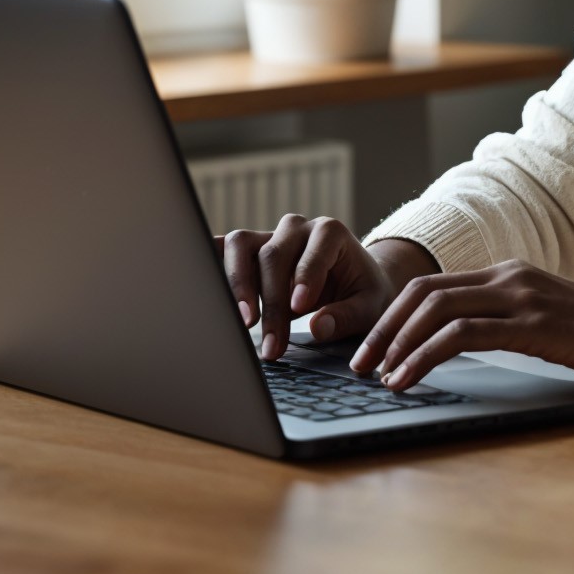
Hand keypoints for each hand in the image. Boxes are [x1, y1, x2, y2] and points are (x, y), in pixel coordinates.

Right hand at [216, 216, 436, 359]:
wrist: (354, 280)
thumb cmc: (362, 292)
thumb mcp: (370, 306)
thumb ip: (347, 315)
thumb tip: (317, 327)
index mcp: (330, 233)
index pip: (314, 251)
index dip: (305, 277)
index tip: (299, 308)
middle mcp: (297, 228)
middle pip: (274, 255)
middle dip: (272, 302)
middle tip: (272, 345)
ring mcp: (269, 236)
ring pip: (241, 245)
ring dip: (237, 284)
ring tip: (244, 323)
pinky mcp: (249, 251)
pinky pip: (223, 250)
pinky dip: (212, 265)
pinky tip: (204, 290)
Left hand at [350, 259, 573, 393]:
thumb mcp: (552, 330)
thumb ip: (512, 331)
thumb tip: (465, 356)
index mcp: (511, 276)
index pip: (432, 288)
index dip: (390, 317)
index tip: (366, 350)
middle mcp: (511, 276)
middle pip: (422, 293)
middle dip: (380, 329)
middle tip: (354, 366)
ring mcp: (523, 295)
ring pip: (435, 308)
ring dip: (394, 343)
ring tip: (373, 377)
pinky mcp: (536, 323)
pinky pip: (463, 334)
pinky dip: (425, 355)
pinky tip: (407, 380)